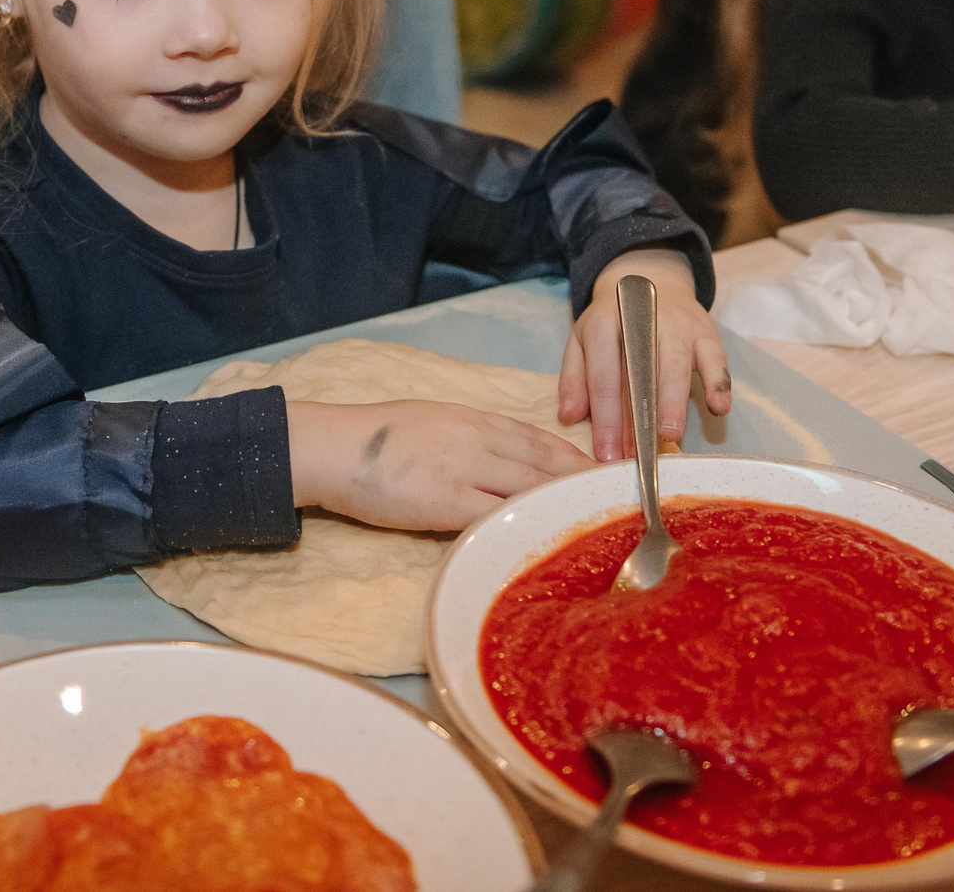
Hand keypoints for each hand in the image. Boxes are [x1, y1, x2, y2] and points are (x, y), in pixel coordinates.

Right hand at [287, 399, 589, 531]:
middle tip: (620, 497)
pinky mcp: (447, 502)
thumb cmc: (374, 438)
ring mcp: (465, 471)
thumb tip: (495, 459)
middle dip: (584, 480)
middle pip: (545, 462)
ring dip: (566, 502)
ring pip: (531, 486)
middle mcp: (478, 441)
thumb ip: (468, 437)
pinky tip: (550, 534)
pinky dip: (528, 522)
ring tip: (599, 518)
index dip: (574, 456)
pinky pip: (498, 514)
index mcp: (473, 419)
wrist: (334, 446)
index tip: (602, 471)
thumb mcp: (430, 421)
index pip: (537, 437)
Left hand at [560, 248, 729, 461]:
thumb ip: (574, 378)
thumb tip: (568, 418)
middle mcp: (644, 321)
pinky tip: (718, 408)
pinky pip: (716, 359)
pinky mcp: (706, 332)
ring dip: (673, 402)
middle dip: (637, 415)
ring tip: (669, 435)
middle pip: (640, 371)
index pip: (603, 375)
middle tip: (635, 452)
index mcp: (605, 323)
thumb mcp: (582, 340)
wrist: (652, 278)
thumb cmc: (614, 322)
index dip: (604, 418)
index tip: (605, 454)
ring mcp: (678, 325)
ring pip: (677, 366)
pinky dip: (719, 384)